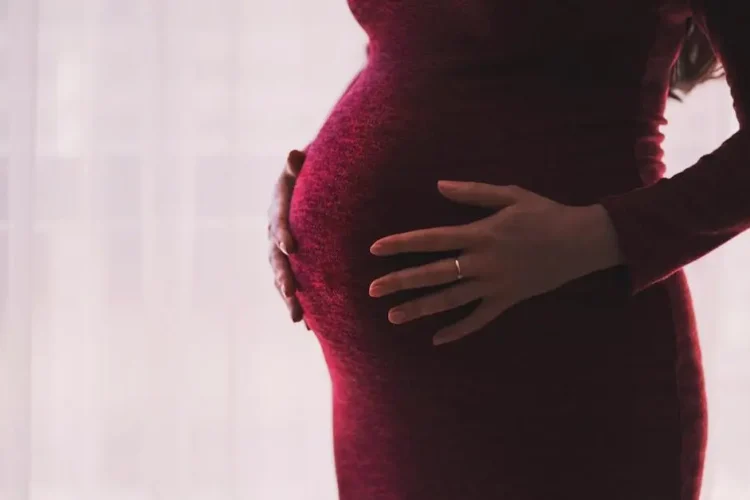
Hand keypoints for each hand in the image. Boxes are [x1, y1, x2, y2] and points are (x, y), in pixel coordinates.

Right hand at [267, 149, 305, 324]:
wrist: (310, 188)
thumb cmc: (309, 175)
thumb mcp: (303, 167)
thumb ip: (298, 165)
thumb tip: (294, 154)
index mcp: (278, 211)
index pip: (278, 223)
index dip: (282, 234)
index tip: (290, 246)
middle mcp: (275, 235)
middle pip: (276, 259)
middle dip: (284, 276)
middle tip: (291, 292)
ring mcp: (282, 253)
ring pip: (282, 278)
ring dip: (289, 299)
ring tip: (298, 318)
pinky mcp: (294, 265)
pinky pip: (295, 287)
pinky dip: (301, 305)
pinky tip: (310, 327)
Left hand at [368, 181, 620, 344]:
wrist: (582, 241)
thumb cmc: (545, 213)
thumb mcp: (510, 194)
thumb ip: (473, 192)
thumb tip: (438, 185)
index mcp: (479, 234)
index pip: (430, 240)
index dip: (401, 244)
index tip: (375, 250)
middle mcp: (482, 262)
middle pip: (433, 274)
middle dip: (400, 281)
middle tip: (372, 290)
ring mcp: (494, 285)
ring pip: (450, 300)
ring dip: (421, 308)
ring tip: (394, 316)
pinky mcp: (508, 300)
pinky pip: (479, 320)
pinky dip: (459, 330)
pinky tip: (437, 339)